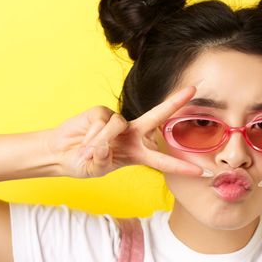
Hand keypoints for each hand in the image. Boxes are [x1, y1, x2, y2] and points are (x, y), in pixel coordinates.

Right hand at [46, 86, 204, 177]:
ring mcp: (118, 122)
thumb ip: (103, 160)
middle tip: (193, 90)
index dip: (180, 166)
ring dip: (101, 142)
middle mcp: (132, 135)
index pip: (162, 161)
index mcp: (137, 154)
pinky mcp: (101, 112)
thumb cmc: (83, 163)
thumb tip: (106, 144)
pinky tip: (84, 140)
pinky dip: (92, 135)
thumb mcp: (95, 169)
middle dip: (175, 103)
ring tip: (87, 152)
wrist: (60, 153)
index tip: (201, 171)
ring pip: (118, 126)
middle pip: (157, 117)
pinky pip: (102, 122)